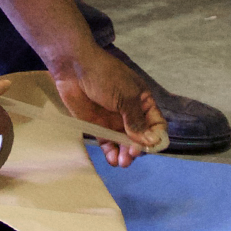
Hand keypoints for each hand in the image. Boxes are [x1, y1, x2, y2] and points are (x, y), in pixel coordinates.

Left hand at [50, 45, 166, 166]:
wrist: (74, 67)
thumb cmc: (104, 76)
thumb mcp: (126, 96)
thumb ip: (136, 120)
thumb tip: (150, 141)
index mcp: (142, 102)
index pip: (156, 124)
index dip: (155, 137)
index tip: (150, 146)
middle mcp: (130, 114)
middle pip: (141, 138)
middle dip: (138, 149)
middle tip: (131, 153)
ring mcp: (113, 121)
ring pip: (124, 143)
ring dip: (125, 154)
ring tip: (123, 162)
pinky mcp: (97, 126)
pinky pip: (107, 143)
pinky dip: (111, 153)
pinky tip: (112, 160)